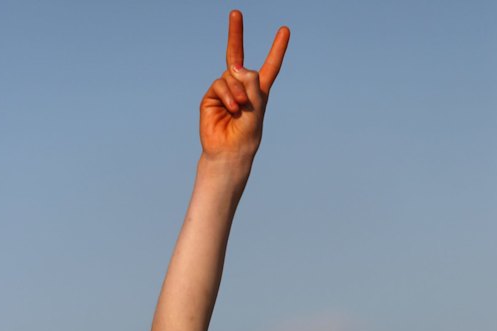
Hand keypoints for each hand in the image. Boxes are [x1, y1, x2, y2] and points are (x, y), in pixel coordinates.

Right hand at [199, 9, 289, 161]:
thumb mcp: (257, 106)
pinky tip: (232, 108)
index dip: (277, 49)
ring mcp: (225, 91)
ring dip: (237, 90)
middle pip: (237, 56)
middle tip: (235, 12)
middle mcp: (241, 88)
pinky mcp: (212, 97)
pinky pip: (220, 84)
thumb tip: (236, 66)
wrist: (229, 151)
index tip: (285, 31)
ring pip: (231, 75)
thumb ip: (251, 82)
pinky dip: (228, 94)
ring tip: (240, 108)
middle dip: (235, 34)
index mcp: (259, 92)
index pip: (270, 67)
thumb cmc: (247, 134)